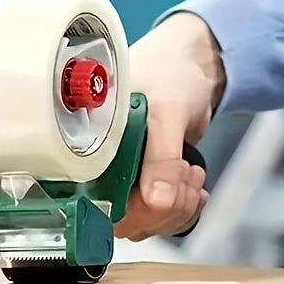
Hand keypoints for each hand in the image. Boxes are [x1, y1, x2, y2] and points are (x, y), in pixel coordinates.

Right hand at [116, 11, 225, 239]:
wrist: (194, 63)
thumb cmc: (169, 71)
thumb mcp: (167, 111)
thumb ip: (160, 157)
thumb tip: (154, 202)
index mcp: (89, 147)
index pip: (98, 205)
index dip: (135, 210)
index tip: (161, 194)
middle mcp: (102, 167)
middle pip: (126, 220)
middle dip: (165, 208)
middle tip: (184, 174)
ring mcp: (124, 175)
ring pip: (146, 221)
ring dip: (178, 207)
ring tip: (191, 173)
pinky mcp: (146, 180)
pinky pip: (160, 214)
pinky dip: (184, 207)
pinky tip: (193, 186)